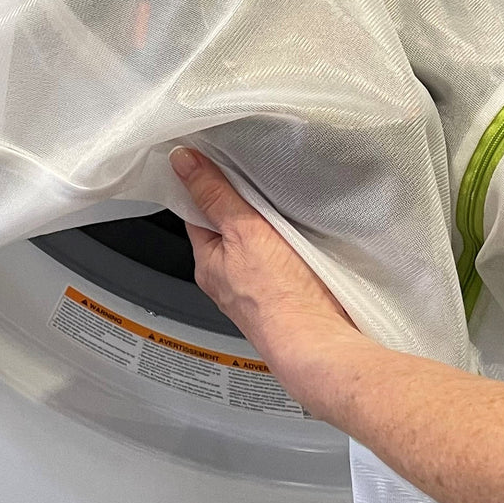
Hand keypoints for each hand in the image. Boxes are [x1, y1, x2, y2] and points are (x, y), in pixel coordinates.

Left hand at [169, 146, 362, 409]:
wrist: (320, 343)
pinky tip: (299, 235)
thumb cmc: (279, 297)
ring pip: (253, 243)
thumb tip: (183, 161)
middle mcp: (226, 279)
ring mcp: (255, 289)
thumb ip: (214, 194)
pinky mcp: (285, 294)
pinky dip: (284, 243)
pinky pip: (278, 259)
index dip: (204, 184)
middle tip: (255, 178)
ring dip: (264, 225)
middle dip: (239, 204)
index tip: (214, 159)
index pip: (196, 212)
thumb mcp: (242, 229)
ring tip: (280, 203)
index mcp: (207, 262)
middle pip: (226, 226)